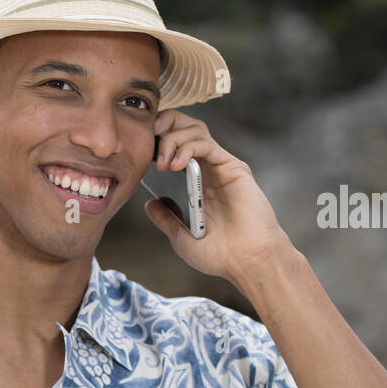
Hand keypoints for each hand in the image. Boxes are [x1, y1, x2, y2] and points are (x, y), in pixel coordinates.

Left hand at [144, 109, 295, 290]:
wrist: (247, 262)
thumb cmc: (220, 255)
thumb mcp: (181, 237)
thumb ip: (166, 219)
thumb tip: (149, 204)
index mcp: (196, 182)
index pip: (176, 146)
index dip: (157, 140)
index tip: (139, 151)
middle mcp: (209, 169)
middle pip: (186, 128)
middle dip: (164, 125)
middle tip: (147, 140)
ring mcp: (221, 167)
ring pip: (195, 131)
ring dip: (173, 139)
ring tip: (162, 163)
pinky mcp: (233, 167)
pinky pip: (207, 145)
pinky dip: (188, 148)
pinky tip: (176, 165)